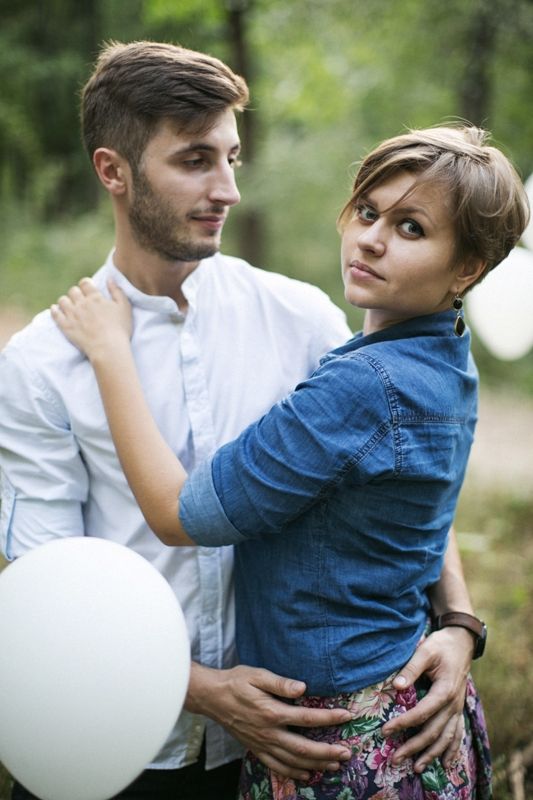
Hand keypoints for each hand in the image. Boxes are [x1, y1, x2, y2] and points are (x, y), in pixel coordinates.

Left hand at [51, 277, 131, 360]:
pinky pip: (55, 314)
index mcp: (95, 298)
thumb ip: (117, 291)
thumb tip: (110, 278)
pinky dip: (54, 310)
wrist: (108, 348)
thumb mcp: (124, 307)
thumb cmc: (120, 329)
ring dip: (66, 301)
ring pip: (63, 301)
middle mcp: (81, 303)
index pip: (85, 283)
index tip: (88, 288)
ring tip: (70, 305)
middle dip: (76, 293)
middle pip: (73, 291)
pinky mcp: (66, 326)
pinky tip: (56, 310)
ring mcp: (72, 315)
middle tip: (80, 299)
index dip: (86, 284)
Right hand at [186, 663, 352, 779]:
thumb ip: (280, 682)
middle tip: (346, 753)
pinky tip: (305, 775)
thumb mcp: (258, 674)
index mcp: (272, 712)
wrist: (212, 697)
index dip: (329, 718)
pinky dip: (293, 773)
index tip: (347, 716)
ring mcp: (262, 743)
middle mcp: (269, 732)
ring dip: (315, 765)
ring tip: (334, 766)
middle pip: (303, 748)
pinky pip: (276, 766)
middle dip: (327, 752)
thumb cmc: (236, 681)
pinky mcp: (255, 748)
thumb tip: (303, 687)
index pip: (307, 718)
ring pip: (292, 761)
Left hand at [381, 626, 473, 770]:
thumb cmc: (441, 645)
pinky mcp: (458, 708)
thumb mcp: (425, 651)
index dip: (403, 724)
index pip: (422, 713)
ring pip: (446, 737)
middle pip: (433, 732)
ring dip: (432, 754)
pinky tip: (446, 763)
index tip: (385, 731)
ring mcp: (457, 708)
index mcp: (445, 691)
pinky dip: (452, 749)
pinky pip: (457, 733)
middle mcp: (453, 704)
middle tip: (395, 759)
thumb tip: (396, 687)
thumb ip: (410, 669)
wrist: (461, 641)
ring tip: (416, 768)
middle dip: (414, 747)